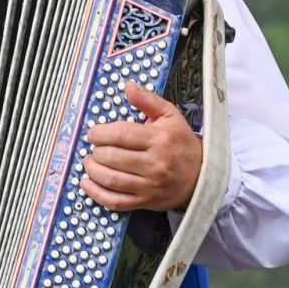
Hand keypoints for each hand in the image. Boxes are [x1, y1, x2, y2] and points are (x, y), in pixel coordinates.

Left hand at [81, 81, 202, 211]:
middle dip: (96, 151)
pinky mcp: (145, 201)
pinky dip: (96, 193)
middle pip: (112, 157)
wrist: (201, 176)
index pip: (120, 135)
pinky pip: (115, 201)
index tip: (94, 133)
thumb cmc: (181, 143)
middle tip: (94, 147)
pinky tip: (87, 182)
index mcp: (160, 139)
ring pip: (110, 179)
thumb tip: (128, 86)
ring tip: (90, 161)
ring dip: (92, 170)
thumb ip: (148, 100)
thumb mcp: (170, 116)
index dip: (100, 133)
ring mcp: (150, 185)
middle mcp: (155, 164)